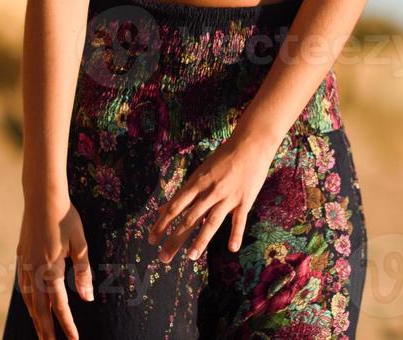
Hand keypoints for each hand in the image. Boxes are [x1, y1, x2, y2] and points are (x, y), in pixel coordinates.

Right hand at [15, 194, 93, 339]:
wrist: (41, 195)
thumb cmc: (65, 217)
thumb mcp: (80, 244)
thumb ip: (83, 272)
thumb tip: (87, 298)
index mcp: (51, 268)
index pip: (60, 304)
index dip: (67, 324)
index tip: (74, 339)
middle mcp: (34, 269)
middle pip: (40, 308)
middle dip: (46, 329)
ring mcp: (25, 262)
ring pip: (28, 298)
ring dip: (35, 316)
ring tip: (40, 331)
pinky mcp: (21, 254)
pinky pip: (23, 284)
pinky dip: (27, 299)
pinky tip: (30, 303)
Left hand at [146, 130, 280, 263]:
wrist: (250, 144)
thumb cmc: (222, 158)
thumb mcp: (200, 172)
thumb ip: (184, 193)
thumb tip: (164, 209)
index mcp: (197, 183)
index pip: (175, 207)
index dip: (162, 224)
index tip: (152, 240)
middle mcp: (210, 191)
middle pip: (189, 219)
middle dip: (175, 239)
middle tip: (163, 258)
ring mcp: (227, 197)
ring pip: (211, 221)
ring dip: (200, 240)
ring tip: (190, 257)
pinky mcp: (245, 200)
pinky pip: (239, 220)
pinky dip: (236, 234)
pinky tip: (232, 248)